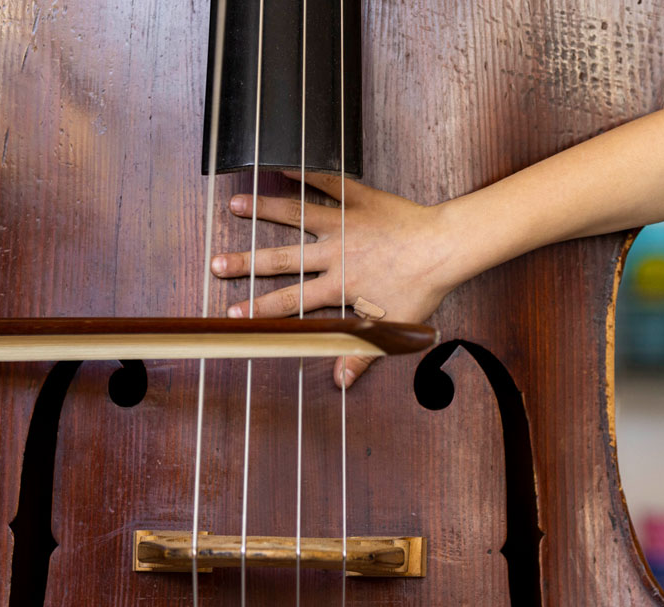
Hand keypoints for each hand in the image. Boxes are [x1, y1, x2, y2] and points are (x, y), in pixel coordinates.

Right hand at [211, 171, 457, 387]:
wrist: (447, 246)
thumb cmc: (423, 287)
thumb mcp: (393, 327)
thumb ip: (362, 355)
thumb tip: (340, 382)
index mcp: (339, 285)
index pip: (291, 302)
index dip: (260, 310)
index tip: (234, 314)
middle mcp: (335, 253)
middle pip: (282, 259)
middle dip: (246, 263)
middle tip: (216, 263)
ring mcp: (345, 223)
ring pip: (297, 215)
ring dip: (264, 210)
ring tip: (236, 205)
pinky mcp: (360, 199)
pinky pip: (329, 183)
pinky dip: (306, 173)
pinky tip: (284, 167)